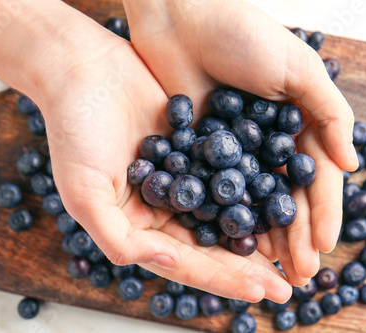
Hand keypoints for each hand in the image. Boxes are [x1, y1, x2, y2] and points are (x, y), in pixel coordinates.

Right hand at [33, 4, 290, 302]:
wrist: (86, 69)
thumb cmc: (75, 131)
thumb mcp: (84, 193)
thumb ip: (120, 239)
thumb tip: (169, 261)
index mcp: (138, 226)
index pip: (186, 262)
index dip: (222, 279)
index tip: (260, 293)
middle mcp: (164, 208)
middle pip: (213, 245)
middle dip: (249, 267)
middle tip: (287, 286)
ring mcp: (183, 178)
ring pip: (226, 213)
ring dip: (257, 232)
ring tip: (291, 250)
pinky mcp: (196, 148)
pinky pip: (228, 173)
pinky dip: (252, 188)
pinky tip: (279, 199)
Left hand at [124, 0, 357, 285]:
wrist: (182, 17)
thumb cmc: (243, 34)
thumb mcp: (299, 68)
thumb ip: (330, 113)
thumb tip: (353, 164)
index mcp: (297, 125)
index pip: (315, 179)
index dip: (323, 214)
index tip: (325, 247)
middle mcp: (267, 144)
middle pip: (285, 198)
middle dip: (296, 235)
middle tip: (299, 273)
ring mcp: (233, 151)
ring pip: (252, 202)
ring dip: (264, 235)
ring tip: (272, 269)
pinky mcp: (198, 151)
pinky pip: (214, 191)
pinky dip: (224, 216)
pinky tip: (232, 242)